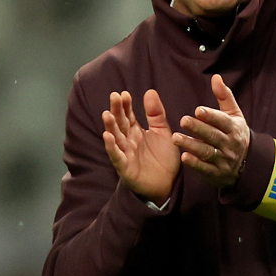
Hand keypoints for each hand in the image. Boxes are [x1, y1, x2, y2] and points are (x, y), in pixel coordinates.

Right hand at [102, 89, 179, 204]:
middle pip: (120, 123)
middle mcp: (128, 141)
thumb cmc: (163, 158)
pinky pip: (117, 156)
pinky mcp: (126, 168)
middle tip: (114, 96)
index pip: (128, 115)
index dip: (125, 105)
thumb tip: (150, 91)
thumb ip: (156, 114)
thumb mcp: (162, 132)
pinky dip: (112, 147)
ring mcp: (125, 154)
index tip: (124, 94)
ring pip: (116, 138)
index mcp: (136, 132)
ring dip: (110, 126)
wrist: (168, 184)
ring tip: (107, 114)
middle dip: (116, 110)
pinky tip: (107, 136)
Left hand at [173, 74, 249, 188]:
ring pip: (207, 152)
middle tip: (183, 120)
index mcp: (233, 128)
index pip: (222, 121)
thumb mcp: (234, 114)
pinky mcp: (217, 173)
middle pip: (213, 136)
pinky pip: (206, 169)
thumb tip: (216, 77)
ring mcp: (224, 159)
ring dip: (192, 145)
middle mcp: (229, 144)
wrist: (249, 165)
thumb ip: (224, 96)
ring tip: (175, 138)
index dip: (211, 116)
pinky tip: (184, 158)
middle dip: (198, 128)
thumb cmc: (236, 134)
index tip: (198, 110)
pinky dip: (195, 164)